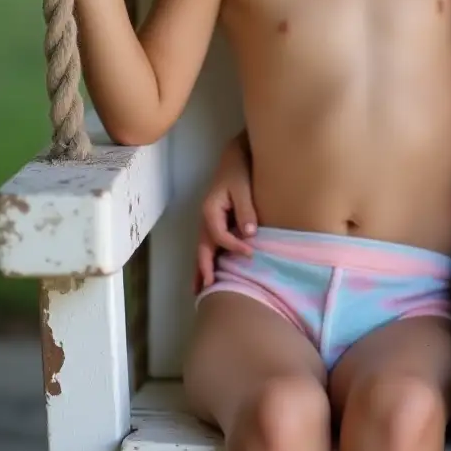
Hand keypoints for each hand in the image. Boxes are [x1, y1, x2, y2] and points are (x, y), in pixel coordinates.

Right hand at [194, 156, 257, 290]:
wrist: (235, 158)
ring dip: (201, 269)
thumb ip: (246, 211)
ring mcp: (208, 222)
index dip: (233, 246)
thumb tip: (249, 234)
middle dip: (204, 269)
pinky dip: (208, 260)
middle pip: (203, 248)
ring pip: (203, 249)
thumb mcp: (243, 188)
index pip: (219, 236)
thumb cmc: (239, 172)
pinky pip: (210, 245)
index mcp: (210, 211)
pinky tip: (209, 273)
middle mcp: (205, 219)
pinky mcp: (215, 223)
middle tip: (207, 290)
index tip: (251, 254)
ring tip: (200, 291)